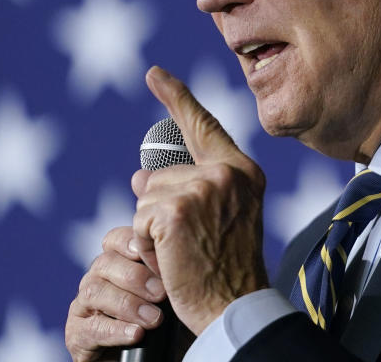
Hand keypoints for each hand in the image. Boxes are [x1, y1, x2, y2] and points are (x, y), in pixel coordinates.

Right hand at [65, 226, 166, 361]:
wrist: (154, 358)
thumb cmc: (166, 325)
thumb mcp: (172, 294)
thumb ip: (168, 271)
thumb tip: (184, 252)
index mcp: (118, 263)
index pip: (115, 239)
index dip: (132, 242)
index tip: (157, 254)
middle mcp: (97, 279)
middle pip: (104, 263)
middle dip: (136, 277)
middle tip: (162, 293)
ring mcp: (84, 307)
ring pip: (94, 292)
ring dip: (127, 304)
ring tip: (154, 319)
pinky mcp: (77, 335)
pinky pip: (90, 328)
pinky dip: (115, 330)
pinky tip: (136, 334)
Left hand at [131, 66, 268, 334]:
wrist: (234, 306)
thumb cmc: (225, 268)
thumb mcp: (215, 219)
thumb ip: (185, 190)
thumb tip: (138, 177)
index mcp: (243, 171)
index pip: (204, 126)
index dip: (177, 98)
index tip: (154, 74)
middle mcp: (227, 173)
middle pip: (162, 174)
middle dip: (160, 209)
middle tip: (188, 243)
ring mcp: (203, 188)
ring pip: (146, 197)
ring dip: (152, 229)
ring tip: (182, 252)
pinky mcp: (176, 210)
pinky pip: (139, 219)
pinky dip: (146, 243)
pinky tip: (170, 258)